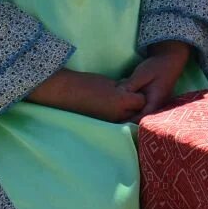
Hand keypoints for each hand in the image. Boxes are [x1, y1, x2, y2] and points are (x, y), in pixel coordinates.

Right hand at [27, 68, 145, 122]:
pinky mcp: (102, 125)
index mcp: (121, 101)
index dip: (139, 94)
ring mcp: (110, 122)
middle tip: (130, 97)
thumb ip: (124, 89)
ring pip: (127, 119)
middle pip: (137, 112)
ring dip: (127, 112)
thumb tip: (132, 93)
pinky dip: (117, 117)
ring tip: (119, 103)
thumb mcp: (110, 83)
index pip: (142, 100)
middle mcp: (118, 115)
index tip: (136, 89)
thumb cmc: (87, 83)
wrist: (65, 92)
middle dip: (136, 105)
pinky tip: (110, 108)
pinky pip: (116, 122)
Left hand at [119, 41, 192, 116]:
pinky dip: (132, 106)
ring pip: (140, 113)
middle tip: (113, 115)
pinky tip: (123, 101)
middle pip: (140, 119)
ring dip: (129, 112)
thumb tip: (117, 95)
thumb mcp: (142, 75)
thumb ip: (130, 85)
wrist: (169, 60)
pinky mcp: (150, 100)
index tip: (117, 120)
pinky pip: (140, 107)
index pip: (142, 118)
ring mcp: (154, 104)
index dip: (129, 121)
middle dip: (127, 118)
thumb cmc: (157, 67)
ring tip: (116, 109)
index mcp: (155, 102)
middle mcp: (156, 107)